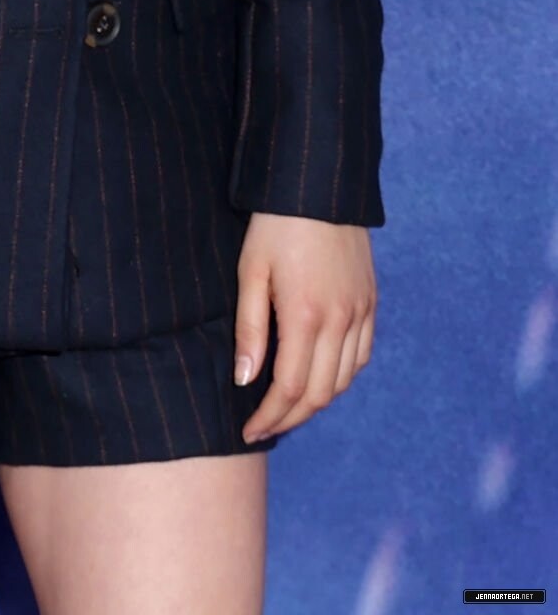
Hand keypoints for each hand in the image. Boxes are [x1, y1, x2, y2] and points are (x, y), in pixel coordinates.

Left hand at [234, 213, 376, 443]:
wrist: (318, 187)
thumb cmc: (274, 226)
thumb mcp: (251, 271)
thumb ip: (250, 329)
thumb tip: (246, 380)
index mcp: (306, 316)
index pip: (290, 389)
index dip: (270, 416)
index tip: (249, 429)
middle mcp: (341, 321)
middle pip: (320, 394)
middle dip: (290, 417)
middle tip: (264, 425)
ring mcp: (360, 312)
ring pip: (344, 380)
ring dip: (316, 401)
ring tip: (287, 407)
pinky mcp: (370, 302)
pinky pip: (361, 356)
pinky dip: (341, 377)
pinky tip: (320, 378)